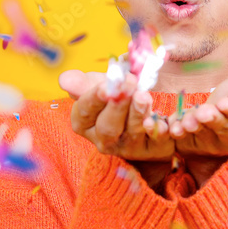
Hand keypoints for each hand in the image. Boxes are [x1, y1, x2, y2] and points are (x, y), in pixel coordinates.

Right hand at [59, 69, 173, 161]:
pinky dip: (159, 132)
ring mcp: (129, 147)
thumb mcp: (98, 86)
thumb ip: (82, 83)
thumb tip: (65, 79)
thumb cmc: (115, 98)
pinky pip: (157, 143)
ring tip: (143, 96)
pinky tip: (162, 122)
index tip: (104, 86)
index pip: (85, 112)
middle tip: (129, 83)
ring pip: (132, 133)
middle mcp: (105, 140)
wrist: (142, 115)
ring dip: (137, 114)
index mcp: (85, 124)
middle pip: (107, 128)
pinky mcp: (154, 149)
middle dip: (118, 106)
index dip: (94, 98)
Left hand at [168, 72, 227, 158]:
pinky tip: (173, 127)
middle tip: (203, 112)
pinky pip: (189, 141)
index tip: (225, 103)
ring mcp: (220, 143)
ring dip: (196, 127)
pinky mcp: (200, 145)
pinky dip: (180, 134)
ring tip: (188, 120)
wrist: (222, 99)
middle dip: (214, 120)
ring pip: (208, 136)